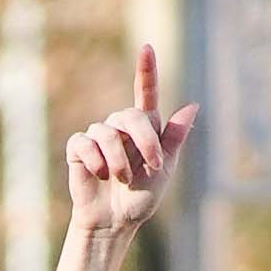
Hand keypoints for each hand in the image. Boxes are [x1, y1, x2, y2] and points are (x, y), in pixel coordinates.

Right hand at [34, 43, 197, 270]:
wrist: (115, 223)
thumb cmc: (141, 199)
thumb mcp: (165, 170)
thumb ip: (175, 139)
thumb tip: (192, 105)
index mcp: (145, 129)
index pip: (145, 94)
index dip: (146, 71)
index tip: (147, 47)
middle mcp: (120, 128)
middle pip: (130, 115)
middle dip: (144, 140)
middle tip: (152, 166)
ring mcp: (97, 137)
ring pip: (107, 132)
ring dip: (119, 159)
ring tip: (121, 179)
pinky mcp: (78, 150)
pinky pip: (84, 143)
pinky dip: (95, 160)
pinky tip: (99, 174)